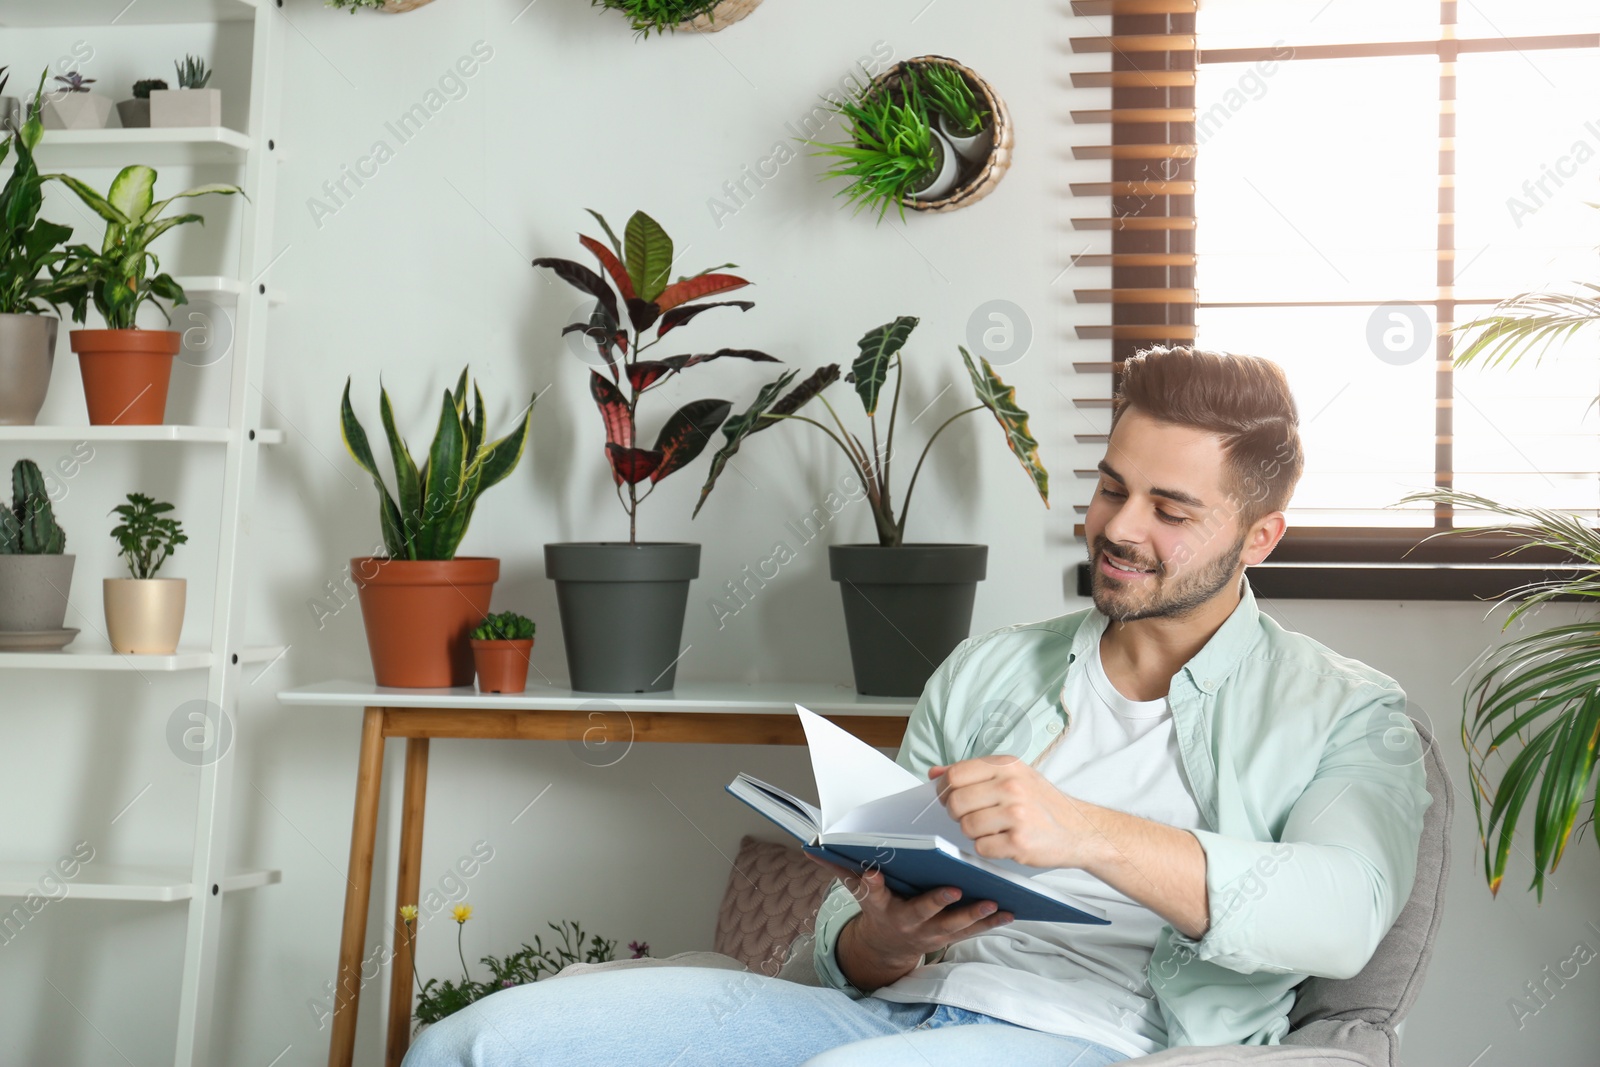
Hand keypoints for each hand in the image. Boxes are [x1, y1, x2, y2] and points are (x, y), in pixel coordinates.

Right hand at [803, 853, 1012, 979]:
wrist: (889, 946)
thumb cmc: (877, 907)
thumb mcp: (855, 890)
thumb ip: (838, 868)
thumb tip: (812, 848)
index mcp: (882, 906)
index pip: (872, 893)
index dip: (871, 885)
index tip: (873, 874)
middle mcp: (907, 922)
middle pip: (922, 912)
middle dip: (938, 902)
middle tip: (953, 888)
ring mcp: (931, 933)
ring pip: (954, 926)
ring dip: (975, 916)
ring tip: (994, 902)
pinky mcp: (950, 937)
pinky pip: (972, 932)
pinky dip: (991, 923)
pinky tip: (1009, 911)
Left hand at [930, 755, 1105, 870]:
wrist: (1080, 830)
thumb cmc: (1042, 803)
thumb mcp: (1012, 775)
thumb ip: (972, 772)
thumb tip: (934, 773)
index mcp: (1007, 765)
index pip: (955, 775)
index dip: (945, 790)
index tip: (950, 798)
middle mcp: (1011, 786)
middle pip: (956, 802)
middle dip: (957, 814)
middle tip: (972, 816)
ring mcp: (1016, 814)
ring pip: (966, 826)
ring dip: (974, 832)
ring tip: (993, 829)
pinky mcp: (1019, 842)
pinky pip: (981, 847)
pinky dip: (988, 848)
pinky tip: (1004, 841)